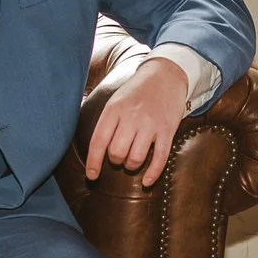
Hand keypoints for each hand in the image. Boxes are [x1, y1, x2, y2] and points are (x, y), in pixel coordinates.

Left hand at [85, 57, 189, 185]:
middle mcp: (131, 117)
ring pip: (136, 158)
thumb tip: (89, 145)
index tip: (91, 175)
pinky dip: (152, 173)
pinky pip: (160, 158)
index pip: (98, 141)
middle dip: (115, 161)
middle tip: (118, 157)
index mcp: (114, 110)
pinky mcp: (168, 130)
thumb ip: (104, 121)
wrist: (166, 75)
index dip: (93, 162)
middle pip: (117, 153)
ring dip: (131, 166)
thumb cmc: (136, 92)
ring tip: (131, 161)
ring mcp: (151, 124)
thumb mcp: (114, 100)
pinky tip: (147, 182)